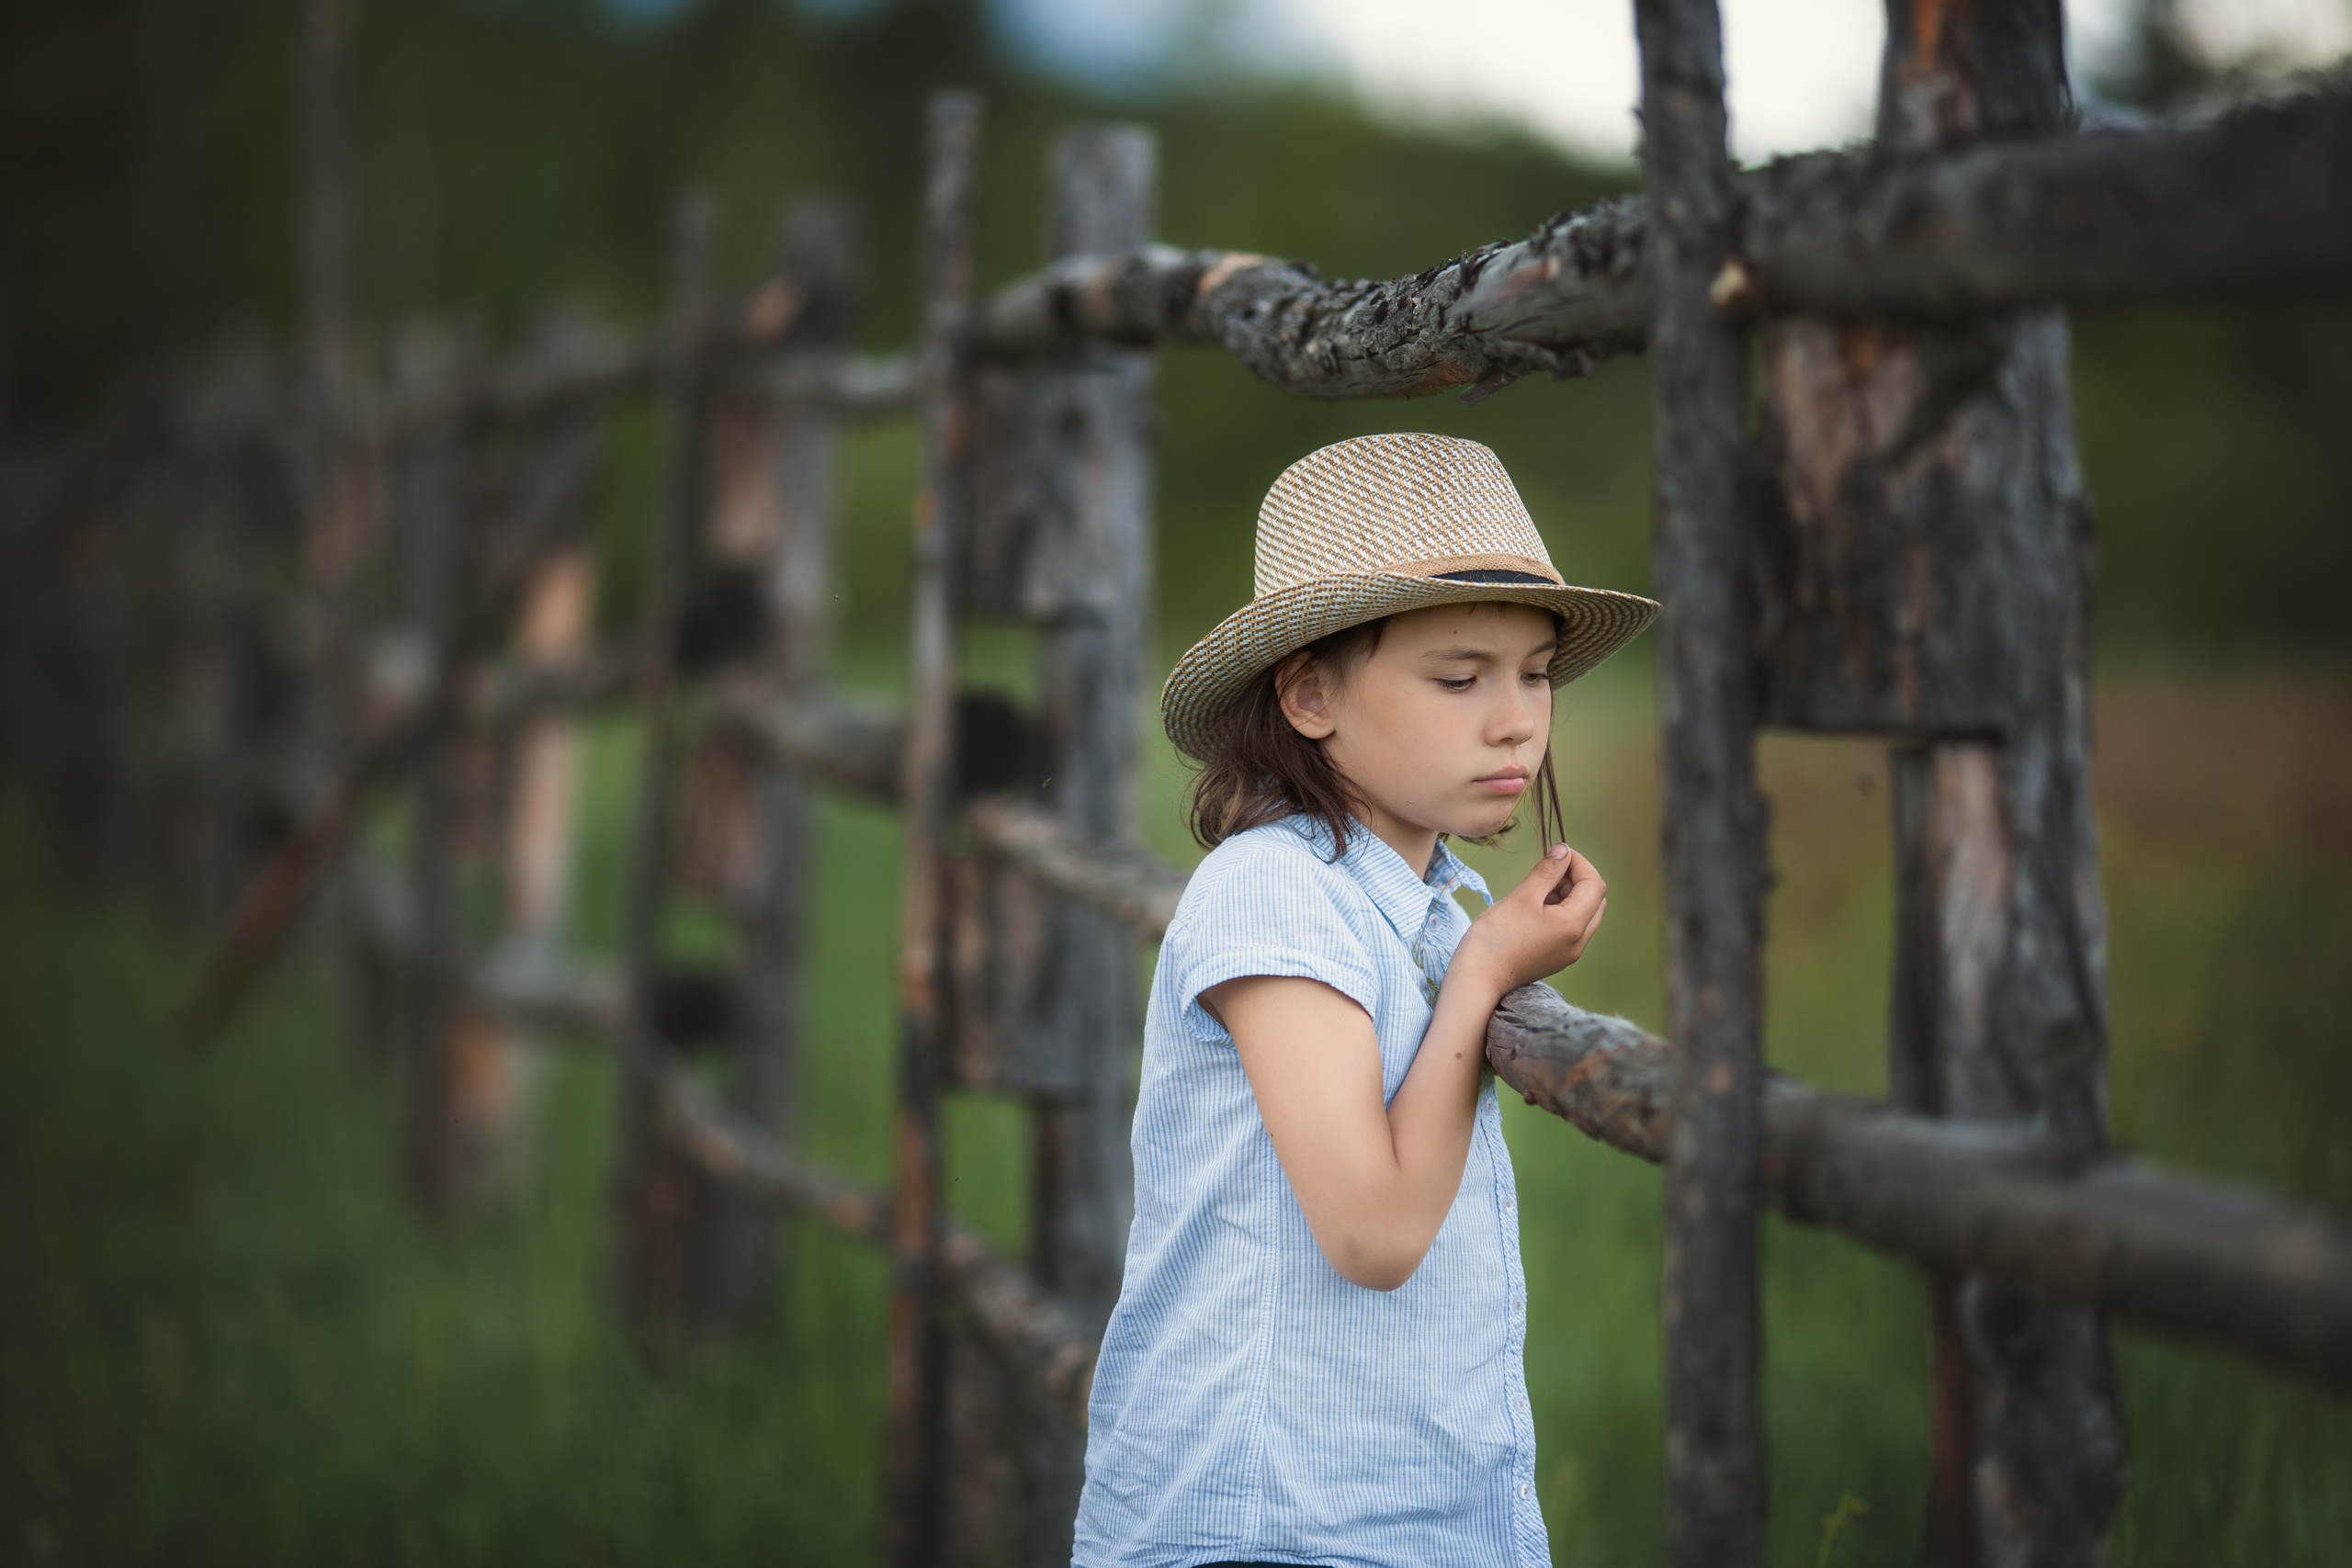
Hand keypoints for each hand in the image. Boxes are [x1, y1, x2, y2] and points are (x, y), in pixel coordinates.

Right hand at [1451, 844, 1606, 999]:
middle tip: (1550, 868)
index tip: (1557, 853)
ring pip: (1584, 914)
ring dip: (1569, 894)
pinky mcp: (1557, 958)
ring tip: (1539, 886)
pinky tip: (1536, 905)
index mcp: (1574, 926)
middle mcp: (1578, 942)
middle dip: (1577, 878)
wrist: (1478, 978)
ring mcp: (1569, 953)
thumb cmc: (1496, 937)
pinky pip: (1570, 928)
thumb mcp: (1522, 896)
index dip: (1579, 863)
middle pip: (1595, 900)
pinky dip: (1561, 910)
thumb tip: (1564, 850)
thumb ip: (1547, 871)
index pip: (1594, 885)